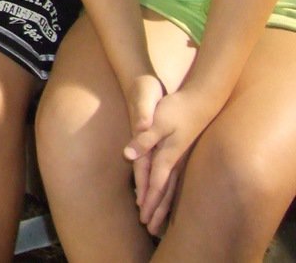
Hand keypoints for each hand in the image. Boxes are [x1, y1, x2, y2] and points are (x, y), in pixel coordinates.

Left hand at [123, 84, 212, 235]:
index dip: (148, 198)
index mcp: (167, 154)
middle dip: (156, 209)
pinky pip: (175, 180)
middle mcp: (174, 160)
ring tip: (158, 222)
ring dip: (163, 205)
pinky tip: (166, 200)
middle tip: (150, 229)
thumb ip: (143, 138)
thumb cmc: (175, 108)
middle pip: (165, 191)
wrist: (199, 100)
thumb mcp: (156, 120)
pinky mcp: (181, 154)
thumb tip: (128, 154)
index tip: (142, 215)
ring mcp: (180, 159)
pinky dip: (169, 193)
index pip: (156, 181)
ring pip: (171, 188)